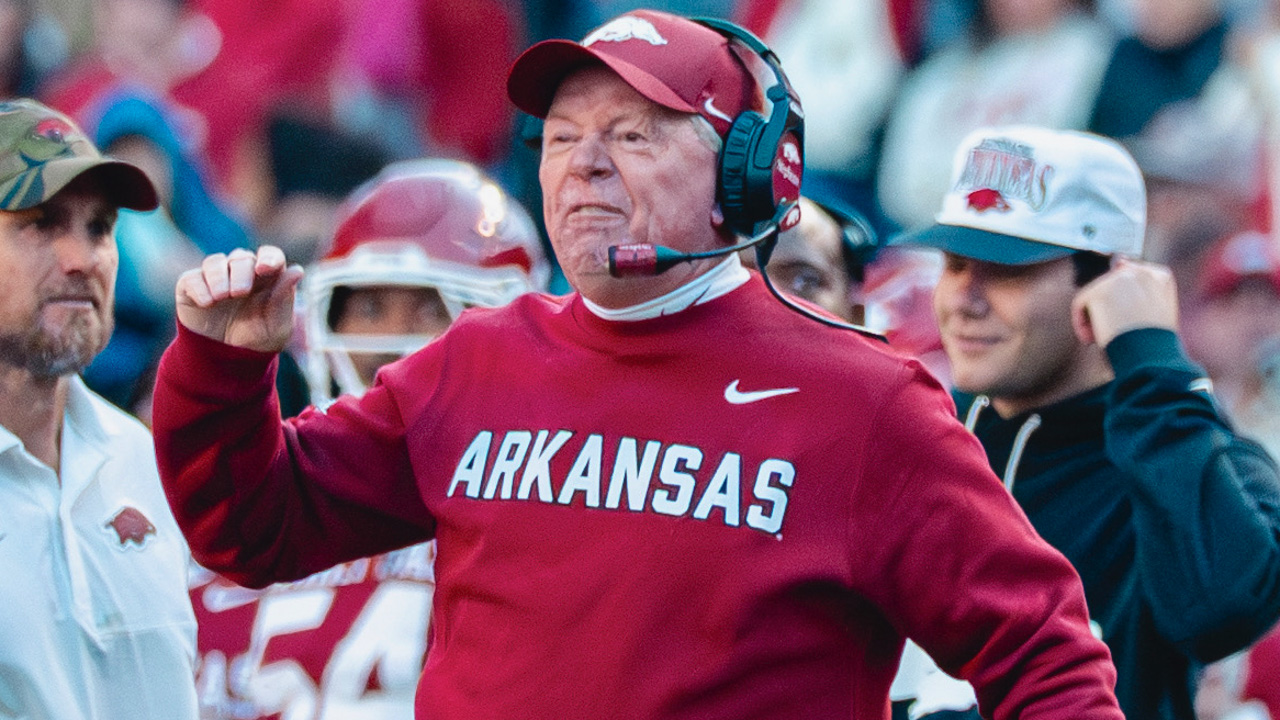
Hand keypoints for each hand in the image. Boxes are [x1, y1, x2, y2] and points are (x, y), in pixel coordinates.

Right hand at [174, 246, 303, 352]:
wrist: (226, 361)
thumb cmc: (258, 339)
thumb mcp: (277, 326)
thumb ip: (284, 298)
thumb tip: (297, 271)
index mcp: (267, 278)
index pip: (270, 255)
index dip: (268, 257)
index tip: (265, 268)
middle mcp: (242, 273)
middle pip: (242, 257)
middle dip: (241, 272)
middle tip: (239, 292)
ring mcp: (216, 278)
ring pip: (215, 262)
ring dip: (218, 277)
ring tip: (221, 297)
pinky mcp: (192, 287)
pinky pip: (192, 278)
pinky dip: (199, 288)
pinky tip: (206, 303)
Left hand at [1071, 257, 1177, 347]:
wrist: (1152, 357)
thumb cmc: (1155, 342)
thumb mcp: (1157, 311)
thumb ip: (1141, 289)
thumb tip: (1119, 261)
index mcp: (1161, 277)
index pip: (1130, 281)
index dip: (1122, 304)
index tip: (1124, 322)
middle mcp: (1141, 271)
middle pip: (1109, 287)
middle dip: (1108, 311)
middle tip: (1115, 332)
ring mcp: (1120, 279)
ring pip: (1095, 296)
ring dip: (1095, 318)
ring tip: (1106, 337)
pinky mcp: (1100, 290)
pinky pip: (1080, 304)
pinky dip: (1081, 323)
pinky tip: (1092, 338)